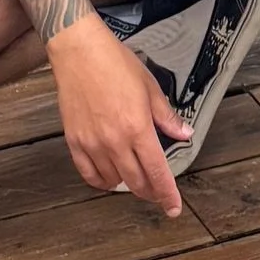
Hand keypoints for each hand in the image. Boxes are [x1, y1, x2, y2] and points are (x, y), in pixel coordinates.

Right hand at [48, 11, 189, 214]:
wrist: (79, 51)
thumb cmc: (116, 63)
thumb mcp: (149, 87)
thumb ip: (167, 116)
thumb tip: (185, 134)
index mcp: (138, 128)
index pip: (157, 172)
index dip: (167, 194)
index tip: (173, 208)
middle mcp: (115, 141)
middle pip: (136, 182)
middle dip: (150, 192)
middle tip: (157, 192)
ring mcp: (92, 144)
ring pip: (113, 181)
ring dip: (127, 184)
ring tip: (135, 176)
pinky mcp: (74, 142)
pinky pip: (89, 174)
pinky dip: (101, 181)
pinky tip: (109, 176)